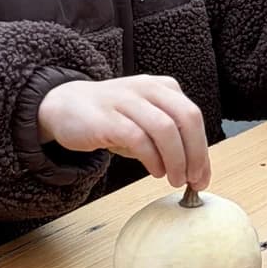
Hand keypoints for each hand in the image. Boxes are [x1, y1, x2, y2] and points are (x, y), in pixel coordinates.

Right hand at [38, 76, 211, 190]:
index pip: (193, 117)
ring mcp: (127, 100)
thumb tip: (196, 172)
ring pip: (165, 128)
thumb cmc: (112, 119)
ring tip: (174, 179)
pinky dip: (152, 158)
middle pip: (186, 118)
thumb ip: (171, 141)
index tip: (202, 176)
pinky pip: (139, 138)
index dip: (202, 149)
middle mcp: (148, 89)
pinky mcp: (108, 118)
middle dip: (195, 153)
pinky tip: (155, 171)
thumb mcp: (145, 123)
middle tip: (193, 179)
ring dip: (176, 159)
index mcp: (163, 88)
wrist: (64, 106)